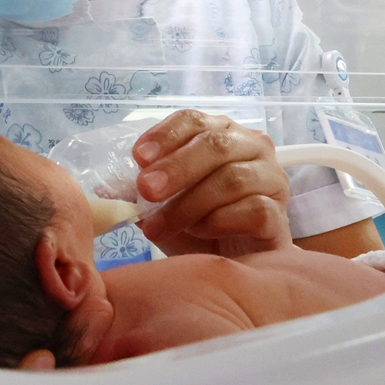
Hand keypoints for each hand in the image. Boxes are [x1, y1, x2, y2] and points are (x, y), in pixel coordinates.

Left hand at [133, 110, 291, 256]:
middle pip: (215, 144)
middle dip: (176, 167)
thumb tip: (105, 189)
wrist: (234, 264)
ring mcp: (272, 179)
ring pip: (232, 179)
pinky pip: (253, 210)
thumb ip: (138, 193)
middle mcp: (252, 147)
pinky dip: (219, 221)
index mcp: (221, 132)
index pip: (194, 120)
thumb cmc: (199, 224)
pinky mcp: (280, 215)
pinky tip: (198, 232)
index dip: (165, 135)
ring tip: (159, 226)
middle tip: (146, 190)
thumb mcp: (162, 205)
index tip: (138, 157)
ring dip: (189, 203)